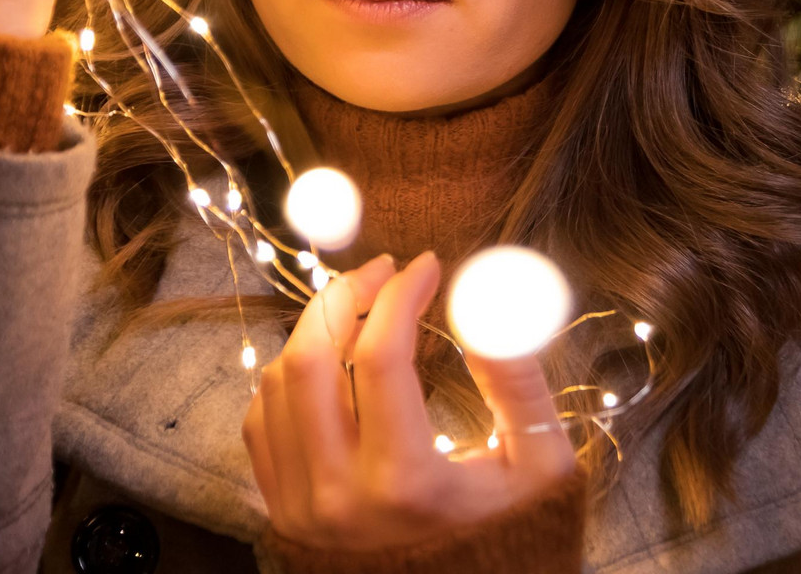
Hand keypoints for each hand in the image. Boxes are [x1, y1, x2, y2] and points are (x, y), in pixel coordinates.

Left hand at [242, 251, 580, 549]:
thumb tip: (485, 303)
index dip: (402, 295)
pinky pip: (262, 422)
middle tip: (380, 271)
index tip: (427, 266)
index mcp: (404, 482)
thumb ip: (519, 384)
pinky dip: (288, 377)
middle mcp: (339, 495)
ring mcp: (301, 507)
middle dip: (343, 297)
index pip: (381, 356)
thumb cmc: (509, 535)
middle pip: (310, 360)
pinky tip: (328, 361)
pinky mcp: (282, 513)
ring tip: (359, 309)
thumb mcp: (539, 466)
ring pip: (278, 384)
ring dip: (314, 331)